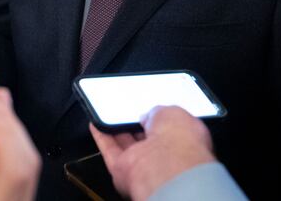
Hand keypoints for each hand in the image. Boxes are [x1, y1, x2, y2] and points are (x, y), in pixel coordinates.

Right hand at [91, 106, 215, 200]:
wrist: (168, 165)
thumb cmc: (181, 139)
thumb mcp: (173, 112)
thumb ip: (158, 112)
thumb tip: (148, 115)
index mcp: (184, 141)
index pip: (169, 128)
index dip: (159, 118)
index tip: (148, 110)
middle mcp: (164, 156)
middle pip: (146, 138)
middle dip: (136, 125)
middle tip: (127, 112)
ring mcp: (143, 164)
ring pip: (126, 145)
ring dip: (116, 131)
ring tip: (108, 115)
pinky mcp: (123, 170)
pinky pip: (109, 152)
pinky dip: (101, 138)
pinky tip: (96, 125)